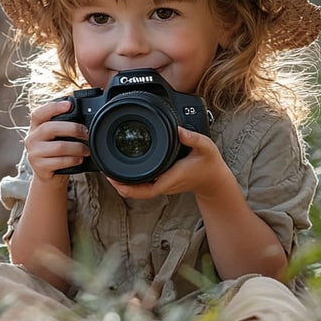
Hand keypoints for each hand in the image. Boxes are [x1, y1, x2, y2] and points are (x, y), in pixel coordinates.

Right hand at [25, 99, 89, 184]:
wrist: (48, 178)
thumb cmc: (55, 153)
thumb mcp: (54, 138)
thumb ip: (62, 127)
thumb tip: (83, 119)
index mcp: (35, 127)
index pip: (39, 113)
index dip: (53, 107)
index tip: (69, 105)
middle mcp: (32, 138)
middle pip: (50, 128)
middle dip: (73, 129)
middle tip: (86, 133)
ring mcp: (34, 153)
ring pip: (59, 146)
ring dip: (77, 147)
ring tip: (86, 150)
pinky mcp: (40, 167)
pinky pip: (60, 161)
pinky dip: (73, 160)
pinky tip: (79, 159)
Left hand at [109, 127, 233, 199]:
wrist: (215, 179)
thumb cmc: (209, 164)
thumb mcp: (205, 147)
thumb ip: (193, 138)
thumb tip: (179, 129)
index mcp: (170, 178)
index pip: (144, 190)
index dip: (126, 187)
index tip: (113, 179)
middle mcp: (164, 184)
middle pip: (136, 191)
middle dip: (119, 185)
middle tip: (105, 172)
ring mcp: (163, 185)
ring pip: (139, 189)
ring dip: (124, 183)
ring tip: (111, 171)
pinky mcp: (163, 182)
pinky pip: (144, 185)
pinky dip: (132, 181)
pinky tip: (125, 171)